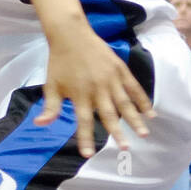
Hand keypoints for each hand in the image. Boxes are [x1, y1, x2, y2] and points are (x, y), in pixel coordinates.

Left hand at [39, 24, 152, 156]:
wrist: (71, 35)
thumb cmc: (59, 63)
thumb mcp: (51, 86)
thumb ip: (50, 108)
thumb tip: (40, 125)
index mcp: (79, 95)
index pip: (83, 121)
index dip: (85, 138)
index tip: (88, 155)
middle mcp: (97, 88)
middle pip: (109, 114)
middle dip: (117, 132)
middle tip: (126, 148)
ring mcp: (111, 79)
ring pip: (125, 102)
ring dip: (135, 119)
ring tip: (144, 134)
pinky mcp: (120, 69)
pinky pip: (134, 87)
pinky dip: (143, 100)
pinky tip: (150, 113)